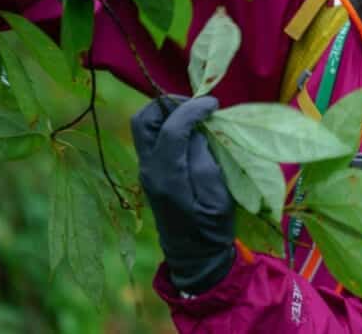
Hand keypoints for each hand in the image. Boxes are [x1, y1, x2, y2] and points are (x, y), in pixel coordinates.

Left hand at [131, 95, 235, 293]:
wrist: (193, 256)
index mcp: (167, 177)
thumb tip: (197, 132)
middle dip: (170, 104)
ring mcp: (146, 170)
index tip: (214, 104)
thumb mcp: (218, 198)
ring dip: (167, 112)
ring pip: (143, 126)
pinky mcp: (151, 171)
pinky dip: (169, 124)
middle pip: (144, 120)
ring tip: (195, 114)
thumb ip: (205, 162)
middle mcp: (149, 170)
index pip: (172, 128)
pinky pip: (152, 136)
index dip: (192, 109)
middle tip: (198, 106)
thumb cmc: (211, 229)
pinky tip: (191, 129)